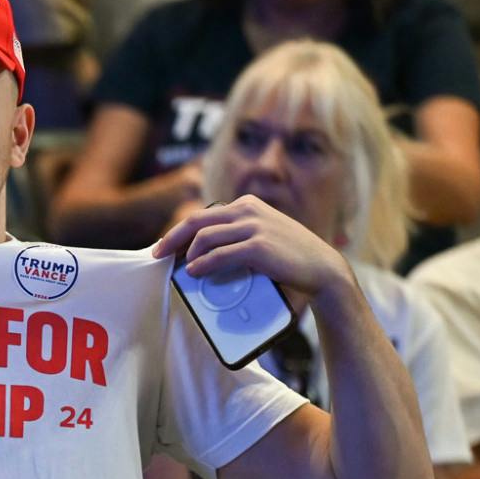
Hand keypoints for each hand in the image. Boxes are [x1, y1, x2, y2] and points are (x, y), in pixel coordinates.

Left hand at [154, 195, 356, 308]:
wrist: (322, 269)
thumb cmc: (289, 259)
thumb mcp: (262, 237)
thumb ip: (237, 237)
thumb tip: (201, 254)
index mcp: (248, 205)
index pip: (203, 215)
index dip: (180, 231)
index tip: (165, 246)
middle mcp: (249, 210)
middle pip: (196, 221)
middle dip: (172, 238)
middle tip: (157, 254)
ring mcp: (254, 226)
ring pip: (205, 237)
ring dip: (188, 255)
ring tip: (183, 269)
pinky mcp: (258, 246)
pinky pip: (219, 255)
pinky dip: (202, 264)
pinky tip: (194, 272)